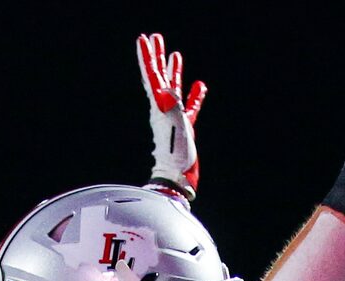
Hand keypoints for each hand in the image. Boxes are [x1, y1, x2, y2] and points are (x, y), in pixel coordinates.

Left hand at [137, 31, 206, 196]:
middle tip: (156, 38)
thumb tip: (166, 91)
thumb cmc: (174, 156)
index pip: (152, 76)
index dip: (148, 57)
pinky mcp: (185, 129)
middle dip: (158, 58)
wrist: (177, 178)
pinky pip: (190, 107)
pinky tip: (200, 86)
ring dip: (173, 72)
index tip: (144, 39)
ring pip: (174, 89)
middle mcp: (164, 109)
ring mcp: (175, 119)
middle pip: (159, 77)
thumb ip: (169, 108)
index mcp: (159, 106)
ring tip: (175, 55)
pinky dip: (194, 95)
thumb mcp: (173, 128)